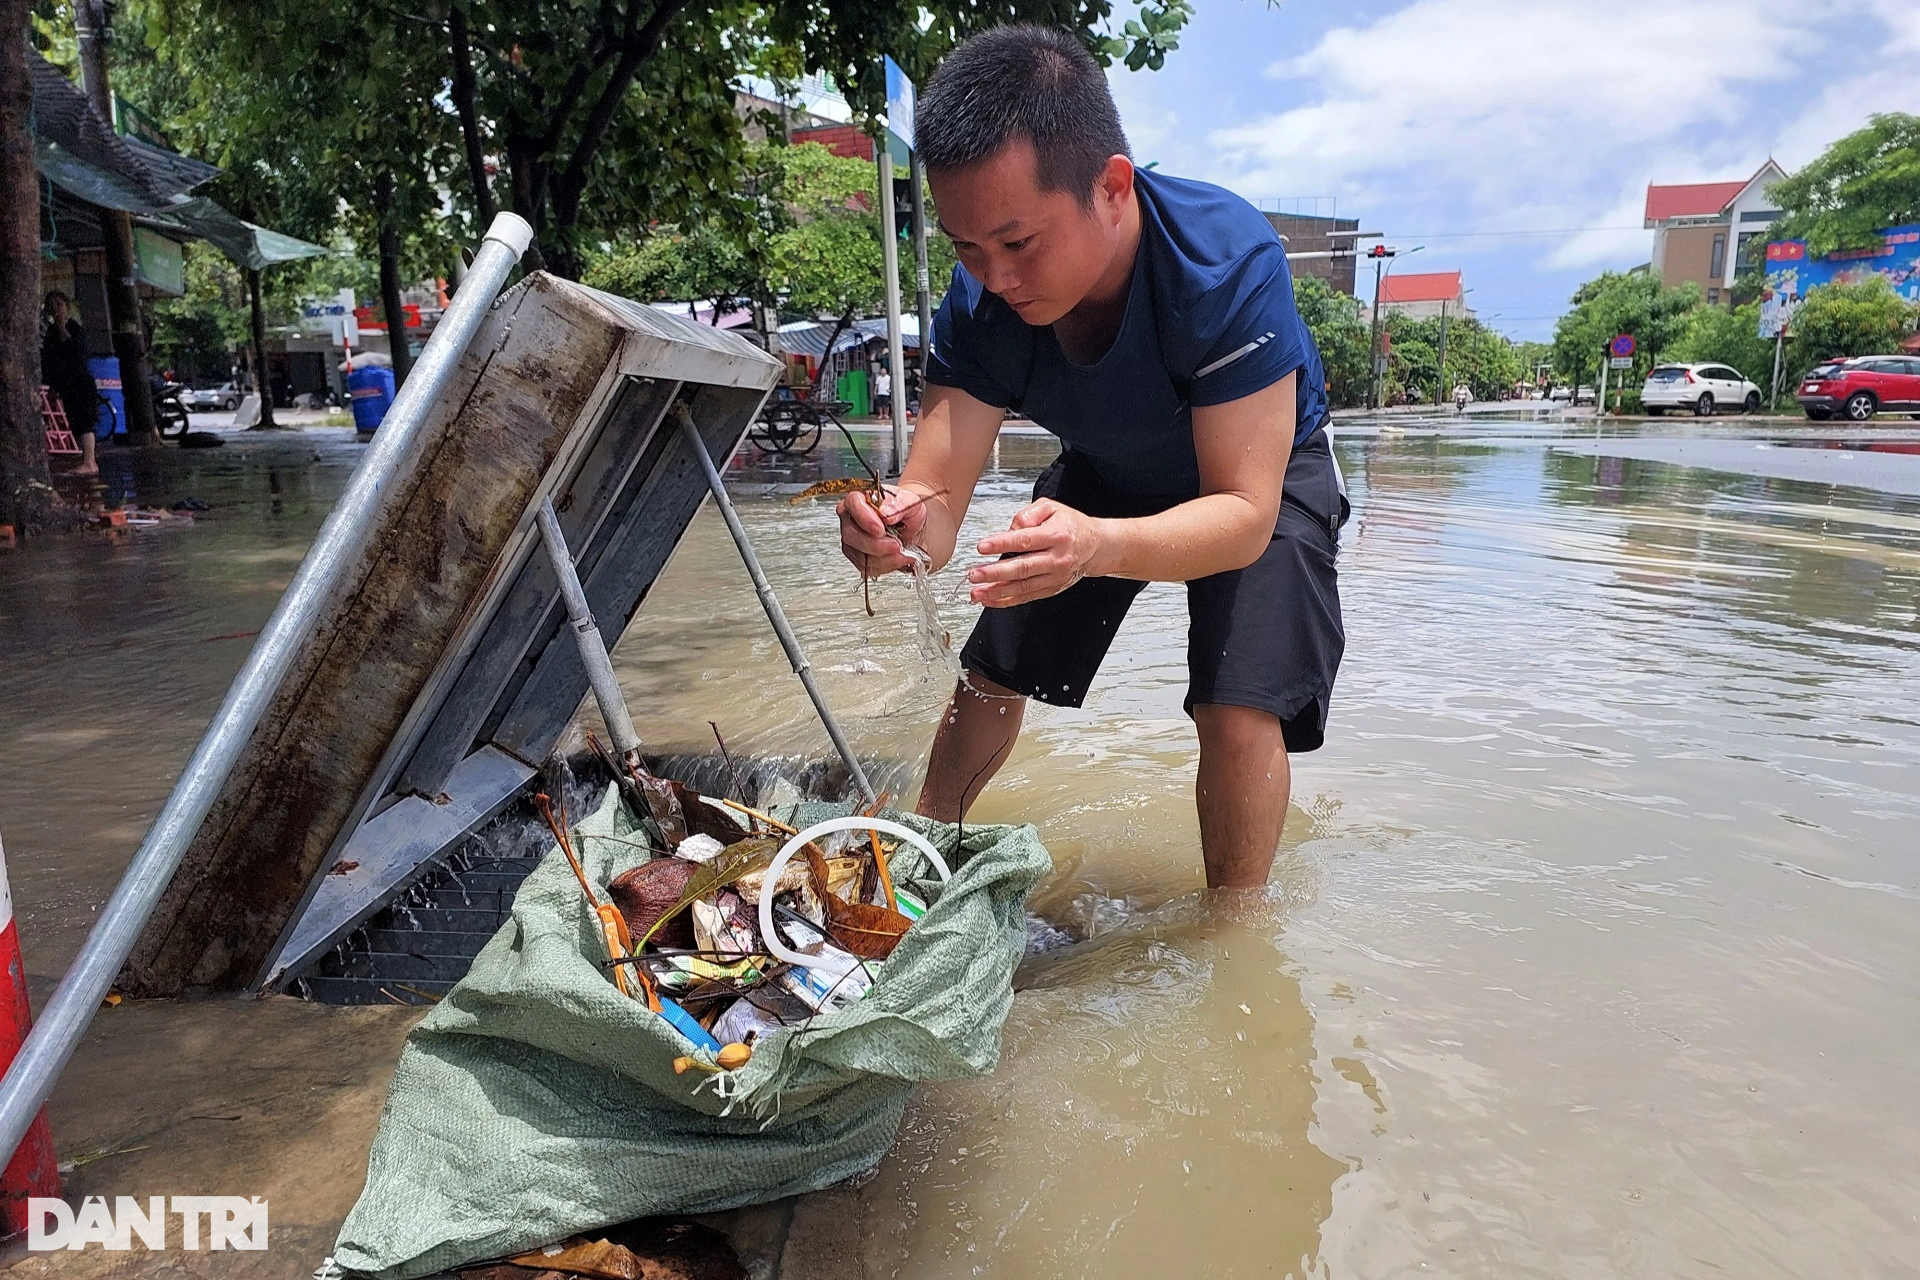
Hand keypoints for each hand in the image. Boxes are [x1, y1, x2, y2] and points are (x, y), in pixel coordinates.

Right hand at [837, 485, 930, 578]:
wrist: (912, 526)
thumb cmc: (906, 511)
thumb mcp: (911, 502)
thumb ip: (900, 504)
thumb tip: (886, 512)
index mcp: (860, 499)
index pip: (853, 504)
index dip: (865, 518)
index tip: (880, 529)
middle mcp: (852, 518)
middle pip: (851, 534)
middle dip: (877, 544)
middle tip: (896, 544)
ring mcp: (853, 539)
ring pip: (859, 554)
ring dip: (884, 557)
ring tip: (901, 551)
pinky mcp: (858, 557)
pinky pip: (866, 567)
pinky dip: (886, 565)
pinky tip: (897, 558)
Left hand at [967, 499, 1108, 606]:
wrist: (1095, 546)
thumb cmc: (1071, 526)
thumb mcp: (1051, 508)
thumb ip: (1027, 514)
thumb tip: (1009, 530)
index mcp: (1056, 535)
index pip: (1025, 540)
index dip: (1001, 544)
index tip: (982, 547)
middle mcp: (1056, 559)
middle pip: (1022, 568)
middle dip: (995, 573)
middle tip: (974, 574)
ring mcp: (1054, 577)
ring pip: (1022, 587)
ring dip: (997, 591)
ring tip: (976, 591)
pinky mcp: (1051, 589)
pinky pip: (1026, 597)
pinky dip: (1007, 601)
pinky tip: (990, 600)